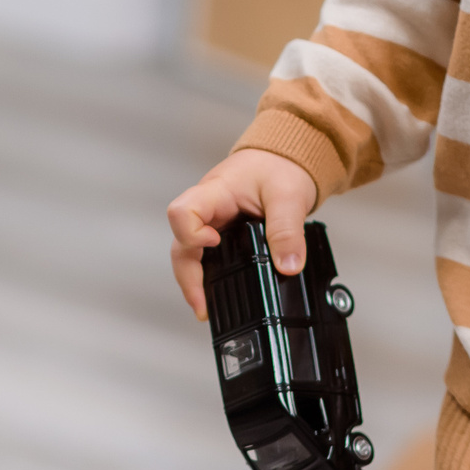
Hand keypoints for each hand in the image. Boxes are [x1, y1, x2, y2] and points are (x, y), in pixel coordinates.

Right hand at [166, 148, 319, 318]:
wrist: (284, 159)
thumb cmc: (279, 167)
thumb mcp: (289, 196)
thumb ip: (287, 231)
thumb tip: (289, 266)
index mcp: (215, 192)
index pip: (183, 212)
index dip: (191, 234)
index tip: (213, 244)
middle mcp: (206, 209)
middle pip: (180, 244)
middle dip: (188, 277)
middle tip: (203, 305)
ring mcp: (210, 223)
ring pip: (188, 254)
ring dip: (194, 281)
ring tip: (206, 310)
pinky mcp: (219, 234)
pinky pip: (204, 256)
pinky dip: (207, 276)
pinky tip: (215, 295)